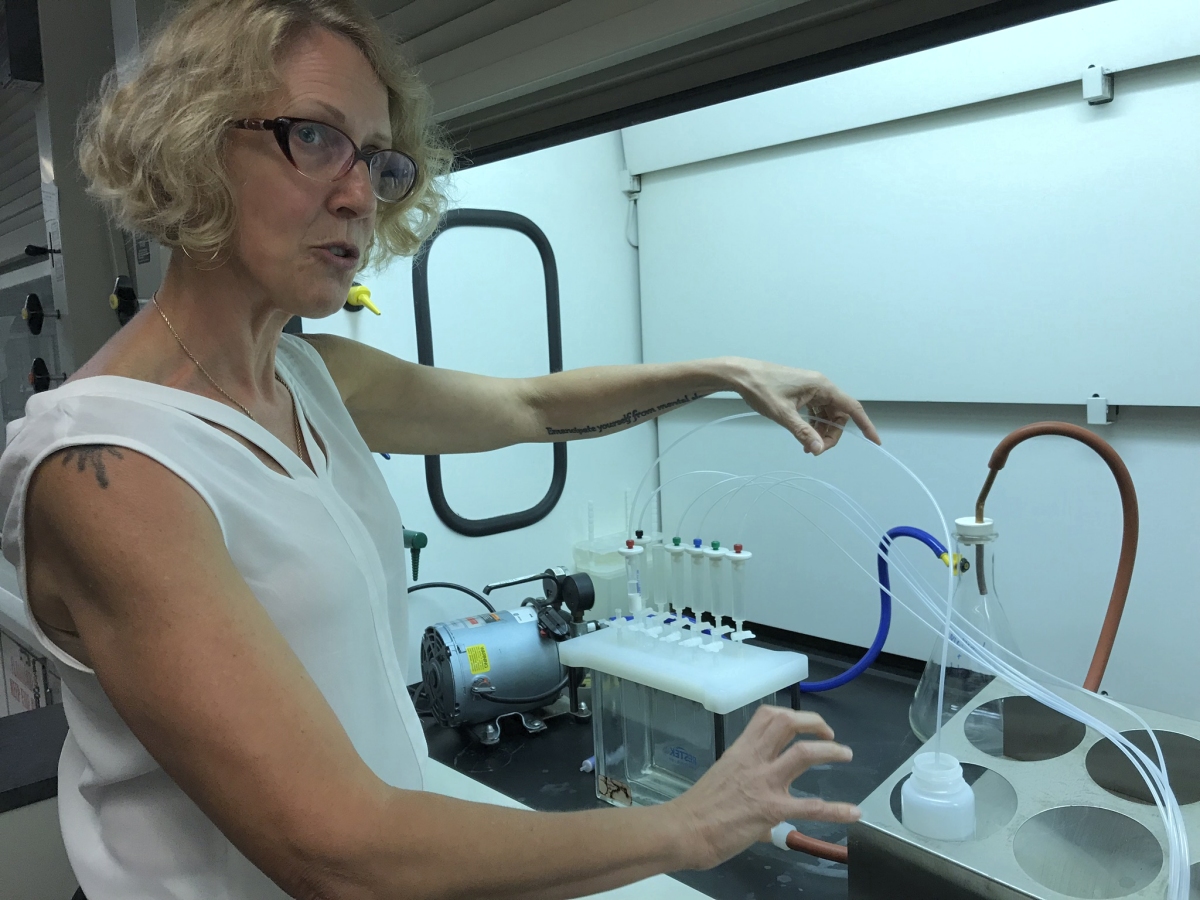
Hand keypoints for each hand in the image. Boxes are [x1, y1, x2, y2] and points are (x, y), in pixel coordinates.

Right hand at [665, 706, 860, 869]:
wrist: (685, 830)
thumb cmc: (699, 809)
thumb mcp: (724, 781)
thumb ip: (749, 786)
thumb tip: (768, 809)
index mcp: (741, 751)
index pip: (767, 717)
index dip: (792, 715)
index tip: (805, 726)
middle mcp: (754, 760)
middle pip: (788, 723)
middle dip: (815, 723)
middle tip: (829, 735)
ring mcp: (765, 783)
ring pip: (805, 754)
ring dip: (831, 752)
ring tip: (845, 754)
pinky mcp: (772, 809)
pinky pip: (812, 807)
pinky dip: (837, 809)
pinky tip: (852, 813)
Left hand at [727, 359, 879, 454]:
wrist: (741, 374)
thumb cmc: (761, 390)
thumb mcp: (783, 414)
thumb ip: (802, 432)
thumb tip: (819, 449)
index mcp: (822, 386)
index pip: (852, 407)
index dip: (865, 425)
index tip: (874, 441)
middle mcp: (821, 386)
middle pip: (838, 414)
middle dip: (831, 434)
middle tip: (815, 450)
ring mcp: (811, 388)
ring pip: (826, 414)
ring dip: (820, 431)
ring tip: (806, 447)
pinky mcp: (802, 392)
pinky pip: (815, 410)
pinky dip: (812, 424)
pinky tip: (803, 437)